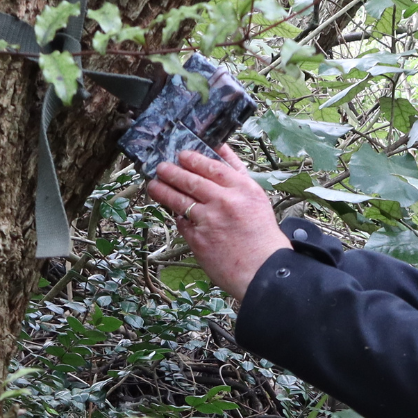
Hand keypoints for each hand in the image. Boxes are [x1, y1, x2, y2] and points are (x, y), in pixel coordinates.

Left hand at [145, 145, 287, 302]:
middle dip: (171, 172)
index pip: (211, 166)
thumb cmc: (261, 233)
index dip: (192, 159)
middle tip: (161, 168)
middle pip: (190, 180)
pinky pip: (181, 222)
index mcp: (242, 188)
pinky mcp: (198, 239)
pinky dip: (177, 216)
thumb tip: (219, 148)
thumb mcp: (256, 196)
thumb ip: (236, 172)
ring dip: (162, 190)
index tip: (182, 155)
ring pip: (179, 200)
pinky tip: (171, 211)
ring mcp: (209, 221)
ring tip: (154, 185)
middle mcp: (225, 202)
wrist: (263, 269)